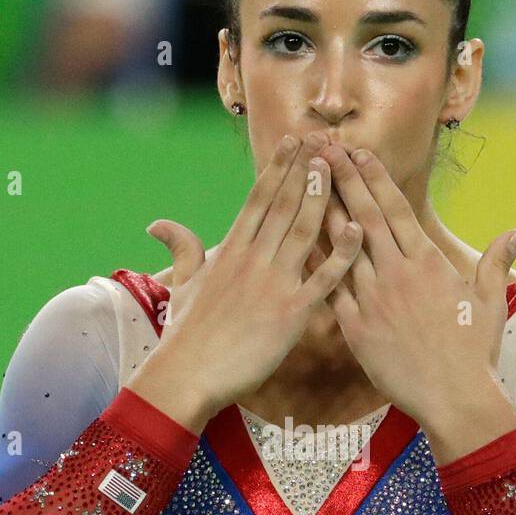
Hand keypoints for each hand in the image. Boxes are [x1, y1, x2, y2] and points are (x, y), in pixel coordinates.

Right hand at [131, 131, 362, 427]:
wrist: (188, 374)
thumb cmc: (185, 334)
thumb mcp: (181, 284)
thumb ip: (182, 249)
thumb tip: (158, 224)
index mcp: (229, 251)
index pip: (257, 199)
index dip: (278, 168)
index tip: (294, 141)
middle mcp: (252, 260)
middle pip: (282, 205)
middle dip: (303, 170)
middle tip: (324, 140)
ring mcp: (272, 285)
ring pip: (302, 231)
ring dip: (320, 197)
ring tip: (335, 167)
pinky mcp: (291, 314)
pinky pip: (323, 279)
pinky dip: (340, 253)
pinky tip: (357, 228)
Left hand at [317, 143, 515, 459]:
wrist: (453, 398)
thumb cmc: (474, 353)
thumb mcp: (490, 303)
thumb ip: (497, 262)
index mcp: (427, 263)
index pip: (395, 209)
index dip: (374, 177)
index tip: (356, 152)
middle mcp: (397, 273)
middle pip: (363, 216)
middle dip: (341, 179)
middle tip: (322, 149)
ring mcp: (373, 299)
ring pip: (341, 246)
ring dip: (322, 211)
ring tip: (304, 182)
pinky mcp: (355, 327)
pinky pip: (328, 286)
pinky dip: (313, 261)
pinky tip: (296, 241)